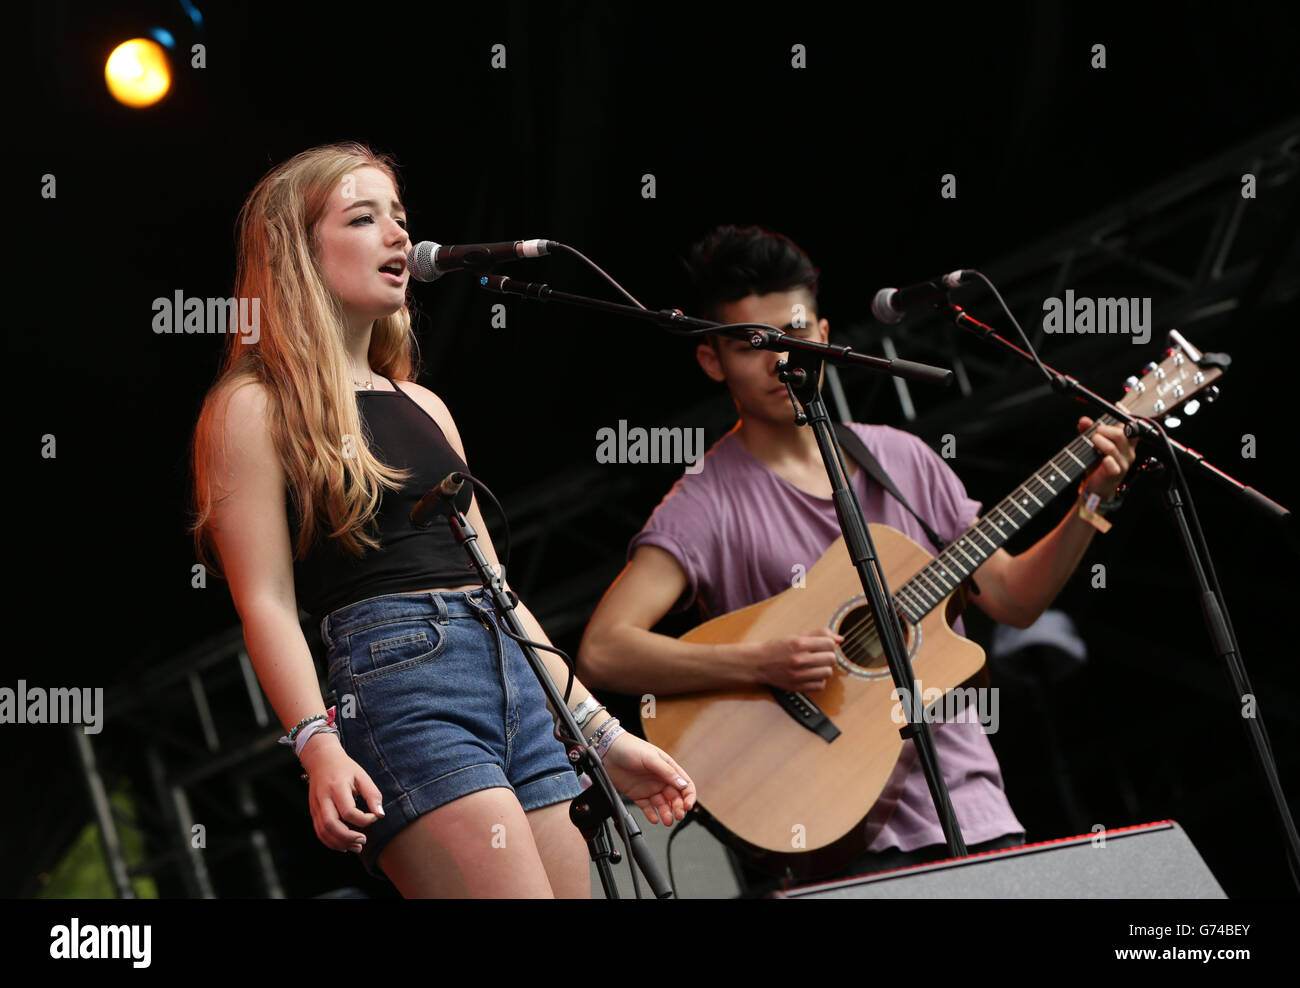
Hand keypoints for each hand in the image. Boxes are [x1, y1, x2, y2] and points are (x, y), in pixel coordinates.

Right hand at [298, 732, 384, 853]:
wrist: (321, 760)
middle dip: (348, 837)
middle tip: (363, 841)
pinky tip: (344, 845)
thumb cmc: (345, 768)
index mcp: (337, 787)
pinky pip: (319, 832)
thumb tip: (380, 815)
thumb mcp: (362, 776)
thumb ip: (372, 795)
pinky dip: (331, 842)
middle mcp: (323, 798)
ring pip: (323, 831)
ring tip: (356, 847)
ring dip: (339, 843)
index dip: (364, 819)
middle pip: (331, 824)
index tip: (374, 817)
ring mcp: (316, 806)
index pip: (348, 811)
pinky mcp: (313, 812)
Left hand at [600, 732, 695, 824]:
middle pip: (675, 798)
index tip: (688, 806)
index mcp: (668, 768)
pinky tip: (654, 818)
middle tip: (677, 816)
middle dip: (678, 808)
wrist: (607, 751)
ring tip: (666, 820)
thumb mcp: (651, 758)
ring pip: (662, 805)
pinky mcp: (638, 795)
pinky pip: (647, 808)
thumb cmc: (629, 747)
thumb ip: (667, 772)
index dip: (689, 796)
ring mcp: (649, 788)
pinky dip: (651, 814)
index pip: (685, 785)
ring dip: (666, 813)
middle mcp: (660, 779)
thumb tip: (683, 784)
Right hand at [752, 630, 842, 690]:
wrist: (757, 663)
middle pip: (831, 658)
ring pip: (828, 672)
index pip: (829, 643)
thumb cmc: (776, 648)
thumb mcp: (796, 636)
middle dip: (828, 656)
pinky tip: (811, 675)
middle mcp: (799, 659)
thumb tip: (840, 639)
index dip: (829, 644)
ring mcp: (798, 675)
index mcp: (799, 643)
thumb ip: (819, 634)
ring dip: (824, 668)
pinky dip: (818, 680)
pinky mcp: (797, 687)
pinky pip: (820, 685)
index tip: (823, 645)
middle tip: (819, 655)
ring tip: (815, 665)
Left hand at [1077, 416, 1138, 499]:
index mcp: (1126, 444)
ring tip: (1092, 445)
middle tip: (1093, 435)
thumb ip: (1088, 431)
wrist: (1095, 488)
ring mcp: (1123, 463)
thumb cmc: (1097, 466)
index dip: (1122, 420)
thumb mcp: (1092, 446)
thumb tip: (1084, 420)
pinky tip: (1098, 459)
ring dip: (1098, 442)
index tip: (1108, 419)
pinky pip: (1109, 461)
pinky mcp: (1116, 473)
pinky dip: (1101, 458)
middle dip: (1103, 430)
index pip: (1132, 427)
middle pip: (1120, 433)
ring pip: (1113, 446)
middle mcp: (1128, 452)